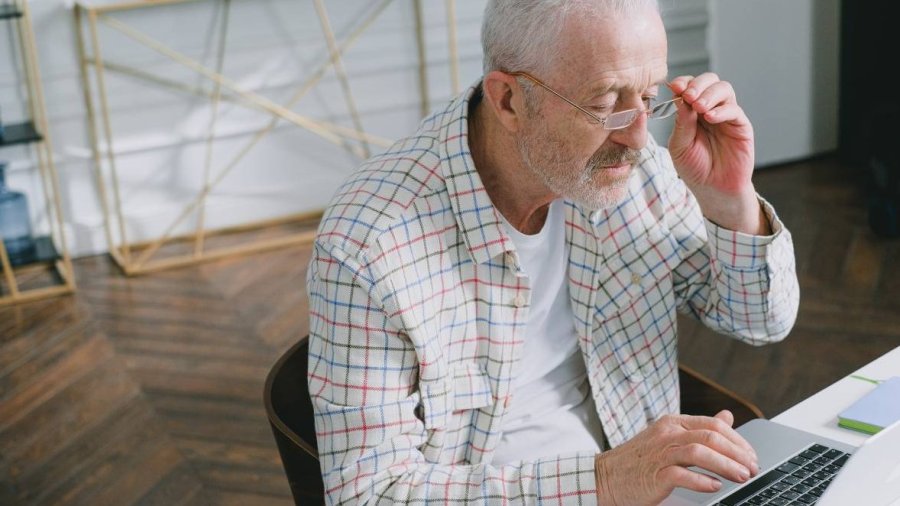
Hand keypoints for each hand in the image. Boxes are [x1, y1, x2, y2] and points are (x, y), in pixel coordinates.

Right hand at [595, 410, 759, 505]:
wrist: (605, 477)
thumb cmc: (639, 460)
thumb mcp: (669, 437)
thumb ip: (698, 428)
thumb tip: (727, 416)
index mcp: (672, 422)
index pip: (713, 425)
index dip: (738, 440)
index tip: (751, 456)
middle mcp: (667, 433)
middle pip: (711, 437)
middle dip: (737, 454)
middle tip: (752, 468)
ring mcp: (660, 453)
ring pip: (700, 452)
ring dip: (725, 466)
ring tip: (741, 477)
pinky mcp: (654, 474)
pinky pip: (682, 475)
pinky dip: (702, 481)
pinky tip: (714, 487)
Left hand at [667, 74, 767, 234]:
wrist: (713, 189)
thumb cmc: (695, 168)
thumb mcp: (680, 146)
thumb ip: (681, 123)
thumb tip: (681, 98)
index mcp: (691, 112)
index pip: (689, 87)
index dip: (683, 83)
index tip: (675, 87)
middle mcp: (710, 109)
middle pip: (709, 81)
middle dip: (698, 84)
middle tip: (688, 95)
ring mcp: (726, 116)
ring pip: (724, 89)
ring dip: (709, 94)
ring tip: (699, 107)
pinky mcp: (741, 126)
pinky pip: (734, 110)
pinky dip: (721, 110)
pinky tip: (710, 118)